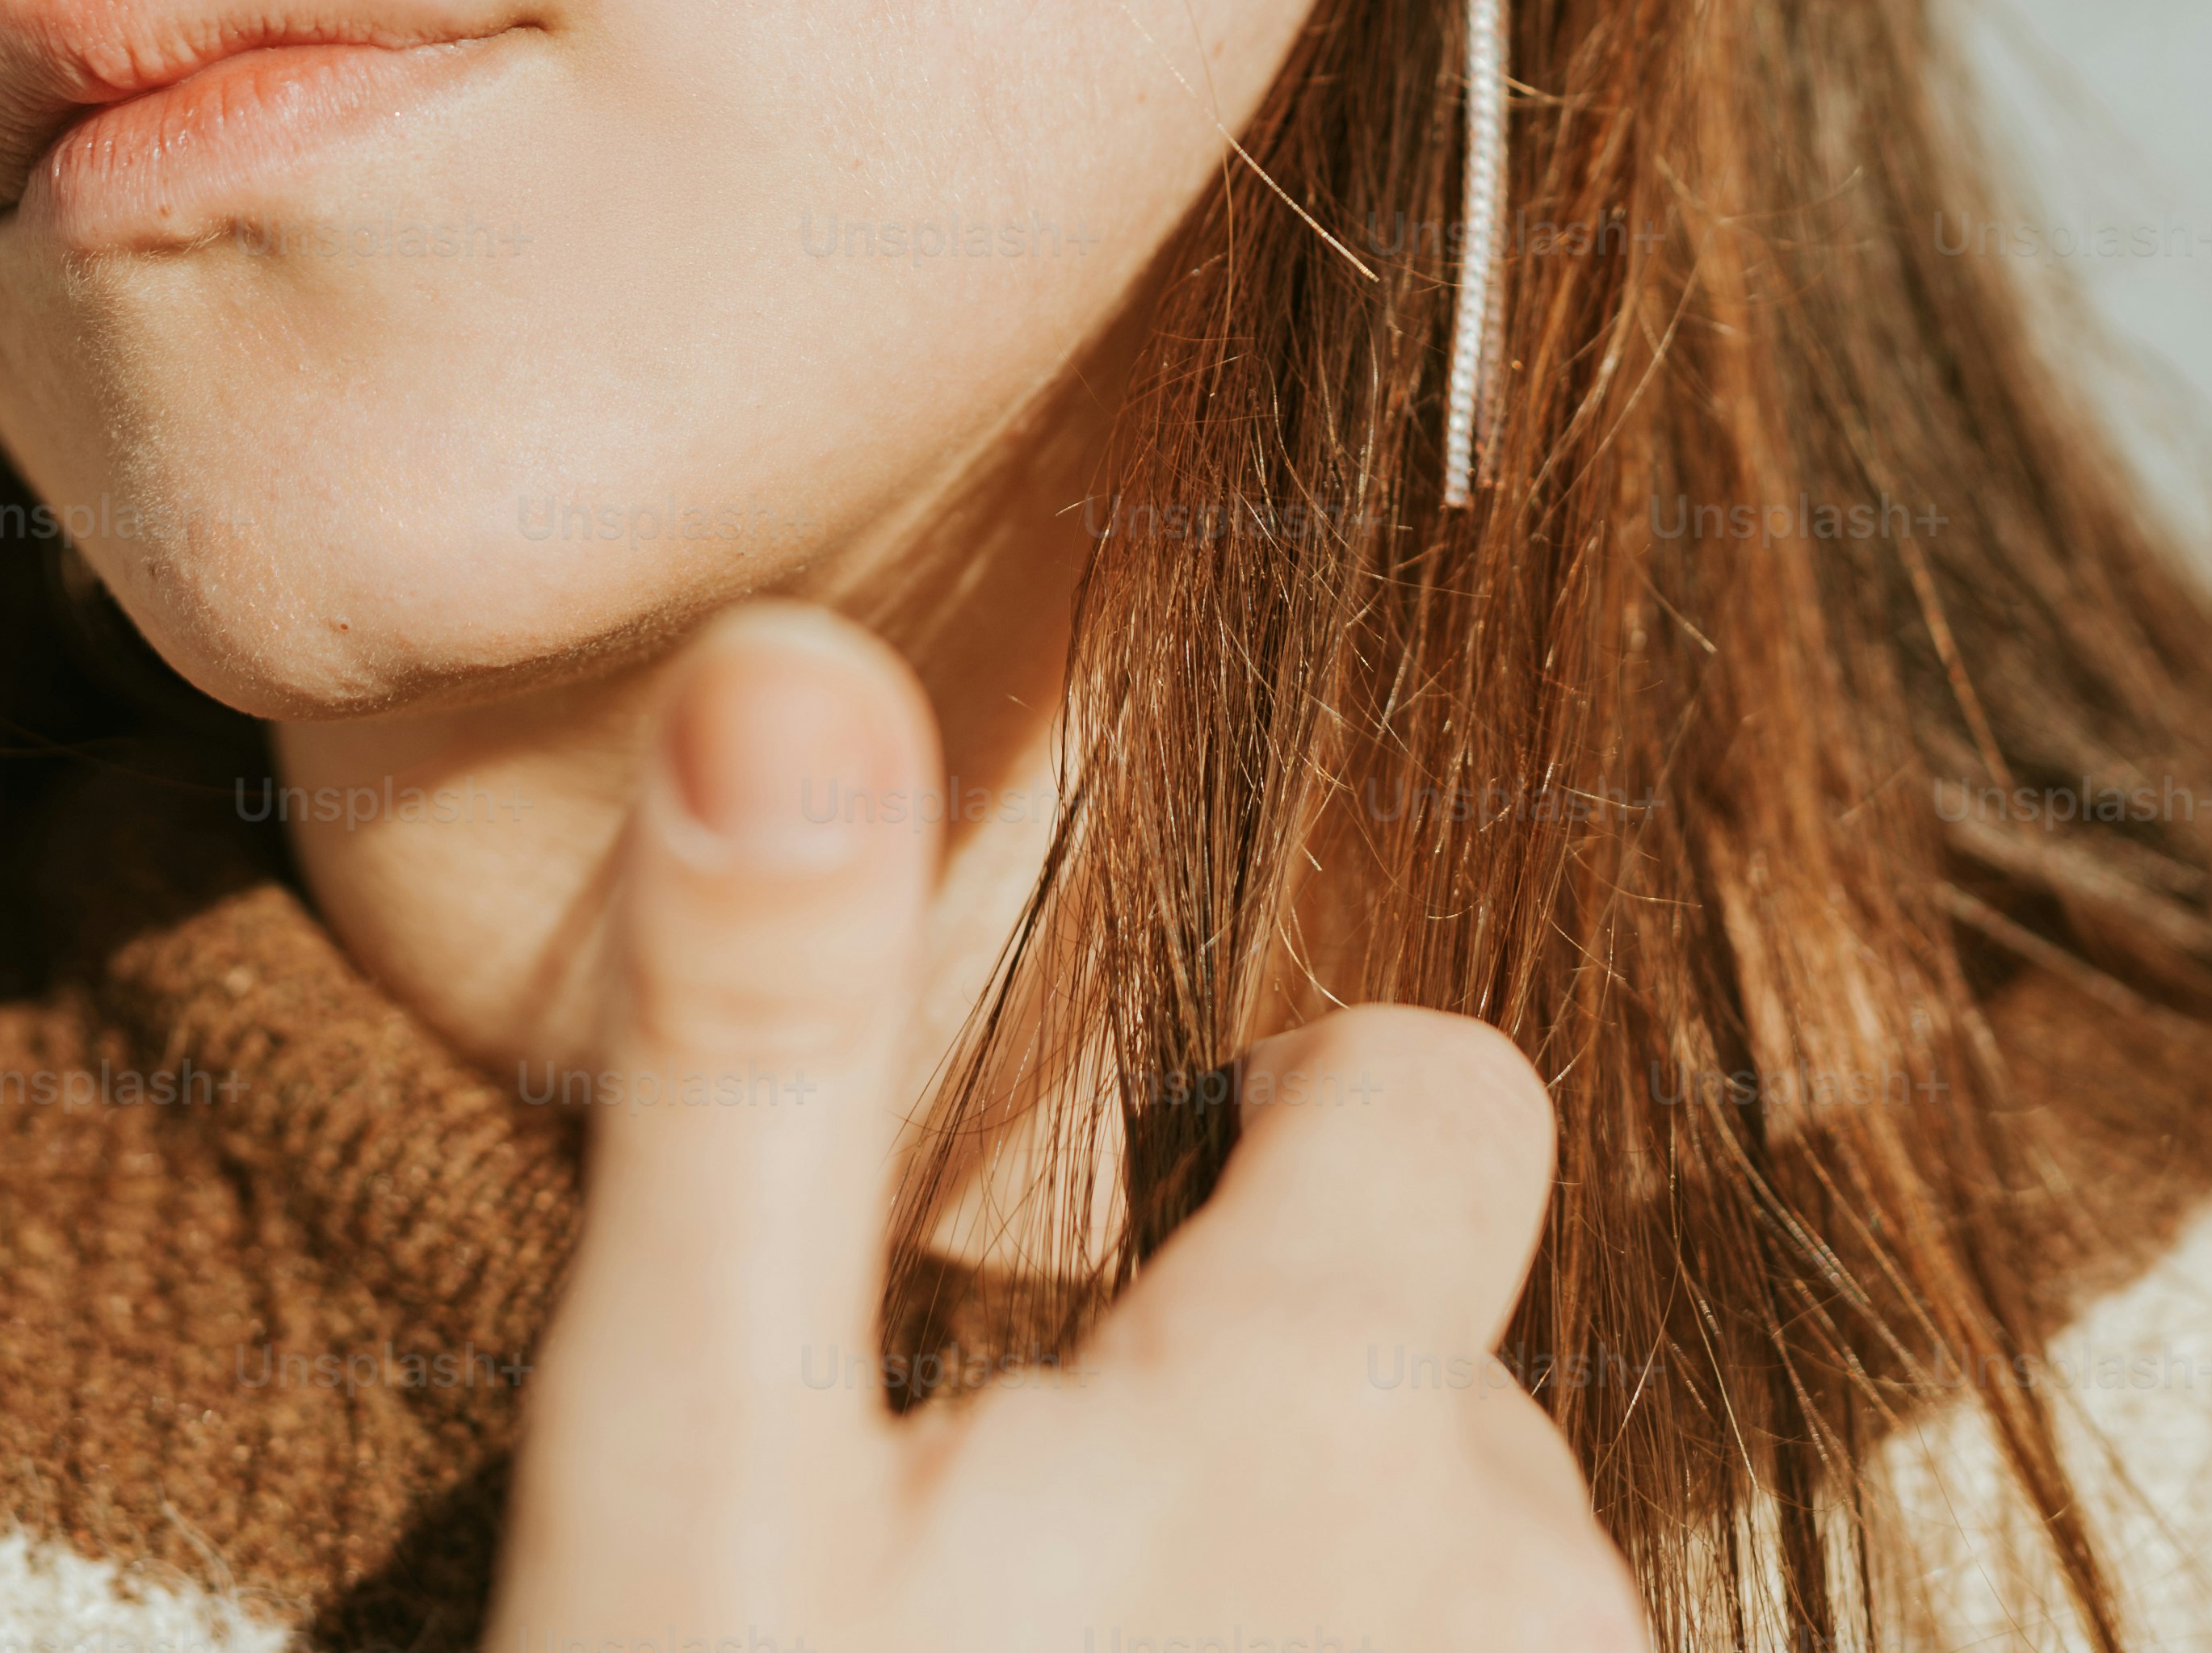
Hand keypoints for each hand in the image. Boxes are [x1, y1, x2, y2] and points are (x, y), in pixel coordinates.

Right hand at [485, 599, 1648, 1652]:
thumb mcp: (686, 1479)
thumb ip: (755, 1064)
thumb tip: (790, 655)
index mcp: (1331, 1407)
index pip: (1448, 1092)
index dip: (1290, 1129)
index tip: (1118, 1255)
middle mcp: (1525, 1580)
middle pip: (1444, 1383)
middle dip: (1278, 1431)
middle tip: (1012, 1603)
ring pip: (1475, 1593)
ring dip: (1318, 1634)